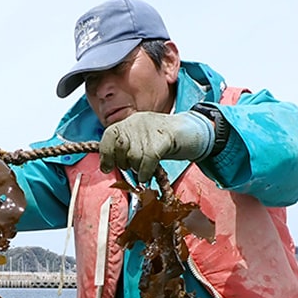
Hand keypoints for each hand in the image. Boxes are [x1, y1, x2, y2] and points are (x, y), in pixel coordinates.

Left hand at [99, 111, 213, 182]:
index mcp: (130, 122)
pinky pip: (147, 161)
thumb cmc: (164, 140)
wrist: (191, 130)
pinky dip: (145, 172)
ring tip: (145, 168)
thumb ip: (126, 147)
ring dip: (137, 169)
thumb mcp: (141, 139)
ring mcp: (150, 130)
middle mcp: (137, 122)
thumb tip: (109, 164)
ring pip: (133, 157)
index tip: (107, 167)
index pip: (109, 136)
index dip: (106, 154)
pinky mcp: (162, 139)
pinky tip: (147, 175)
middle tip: (133, 167)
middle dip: (123, 163)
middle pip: (119, 147)